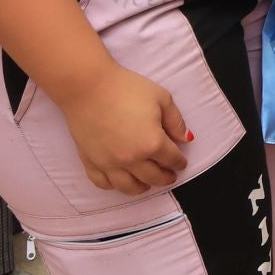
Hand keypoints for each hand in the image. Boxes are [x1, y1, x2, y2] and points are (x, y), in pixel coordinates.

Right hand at [57, 63, 190, 195]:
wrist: (88, 87)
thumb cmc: (127, 88)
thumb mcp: (161, 98)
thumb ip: (176, 122)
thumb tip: (186, 139)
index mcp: (152, 144)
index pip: (171, 160)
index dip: (179, 162)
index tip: (181, 162)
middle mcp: (131, 159)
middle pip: (153, 177)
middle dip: (165, 178)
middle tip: (170, 176)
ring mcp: (109, 164)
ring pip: (129, 187)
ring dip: (142, 187)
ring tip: (147, 183)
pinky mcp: (90, 162)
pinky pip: (103, 183)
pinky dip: (114, 186)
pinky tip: (120, 180)